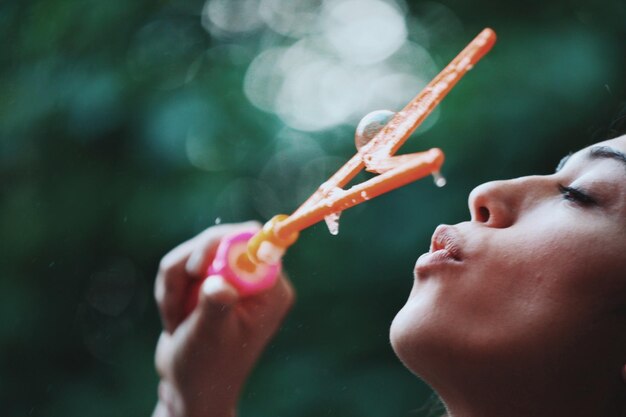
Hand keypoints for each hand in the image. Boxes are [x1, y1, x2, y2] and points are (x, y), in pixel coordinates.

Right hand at [152, 222, 294, 416]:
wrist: (188, 387)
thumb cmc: (205, 367)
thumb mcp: (211, 336)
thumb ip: (217, 304)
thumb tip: (220, 284)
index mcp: (270, 292)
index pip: (256, 243)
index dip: (224, 245)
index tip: (196, 268)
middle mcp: (254, 280)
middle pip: (221, 240)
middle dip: (189, 268)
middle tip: (176, 298)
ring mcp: (230, 279)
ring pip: (194, 253)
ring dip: (174, 284)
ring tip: (177, 320)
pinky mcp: (208, 281)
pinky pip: (181, 265)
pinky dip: (170, 289)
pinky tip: (175, 319)